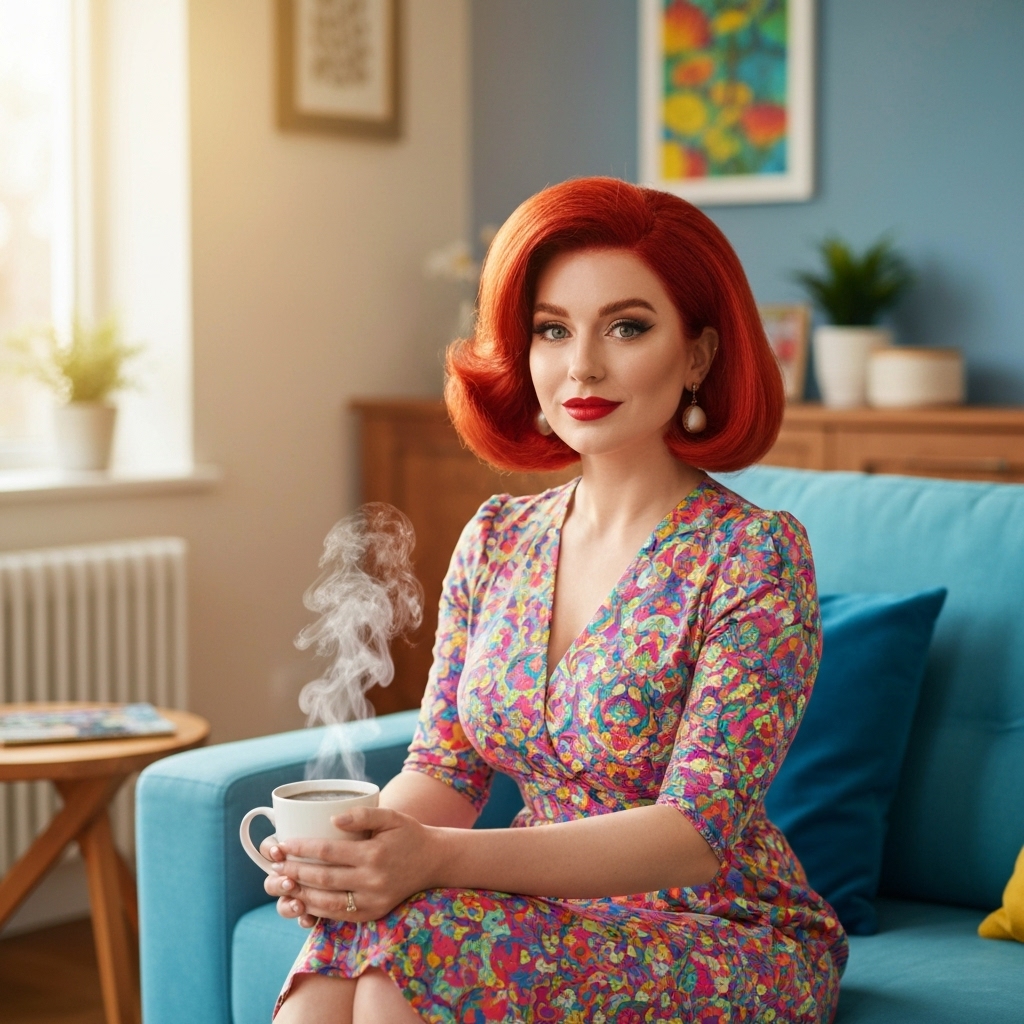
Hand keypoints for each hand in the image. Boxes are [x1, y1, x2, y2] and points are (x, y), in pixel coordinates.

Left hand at [262, 806, 437, 926]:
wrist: (433, 862)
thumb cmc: (408, 834)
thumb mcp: (391, 816)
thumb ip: (363, 814)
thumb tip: (332, 818)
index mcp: (374, 854)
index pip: (328, 851)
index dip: (301, 848)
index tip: (283, 844)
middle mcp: (372, 881)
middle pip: (322, 878)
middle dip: (294, 871)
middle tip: (274, 865)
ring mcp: (372, 901)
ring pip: (326, 902)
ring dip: (300, 894)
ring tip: (282, 884)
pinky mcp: (372, 914)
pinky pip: (338, 915)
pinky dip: (316, 909)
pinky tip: (302, 900)